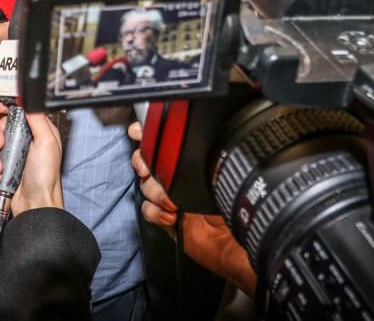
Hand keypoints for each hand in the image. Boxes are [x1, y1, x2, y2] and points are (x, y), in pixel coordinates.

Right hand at [0, 103, 63, 213]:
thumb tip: (28, 99)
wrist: (35, 204)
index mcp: (38, 131)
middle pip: (2, 127)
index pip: (20, 112)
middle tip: (0, 144)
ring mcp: (14, 155)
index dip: (8, 108)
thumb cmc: (45, 176)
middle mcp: (26, 141)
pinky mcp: (5, 168)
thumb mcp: (47, 142)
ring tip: (0, 169)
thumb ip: (37, 119)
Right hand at [127, 121, 255, 294]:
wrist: (235, 240)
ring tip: (173, 202)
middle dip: (142, 162)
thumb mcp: (219, 174)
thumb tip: (183, 144)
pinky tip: (172, 217)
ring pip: (145, 185)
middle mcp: (173, 176)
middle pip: (143, 161)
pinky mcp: (163, 218)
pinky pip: (147, 210)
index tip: (138, 132)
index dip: (144, 133)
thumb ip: (199, 159)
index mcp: (186, 161)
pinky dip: (155, 212)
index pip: (160, 141)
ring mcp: (166, 197)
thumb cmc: (234, 204)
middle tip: (150, 170)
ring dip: (155, 192)